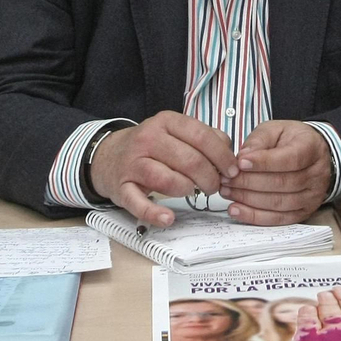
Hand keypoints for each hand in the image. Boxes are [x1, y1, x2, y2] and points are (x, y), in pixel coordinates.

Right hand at [89, 111, 237, 227]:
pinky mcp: (121, 188)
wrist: (107, 156)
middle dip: (209, 178)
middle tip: (214, 187)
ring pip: (168, 180)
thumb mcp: (176, 132)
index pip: (202, 136)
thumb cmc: (152, 146)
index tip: (232, 170)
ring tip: (194, 192)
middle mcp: (148, 138)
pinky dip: (155, 213)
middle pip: (189, 160)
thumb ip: (205, 138)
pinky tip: (168, 218)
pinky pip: (138, 203)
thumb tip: (229, 154)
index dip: (222, 156)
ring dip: (188, 190)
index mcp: (166, 121)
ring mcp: (133, 163)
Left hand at [223, 120, 334, 224]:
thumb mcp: (275, 129)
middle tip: (226, 179)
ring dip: (248, 200)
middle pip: (282, 183)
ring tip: (227, 191)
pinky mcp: (303, 212)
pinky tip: (236, 209)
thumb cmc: (290, 140)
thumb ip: (259, 140)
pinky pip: (278, 219)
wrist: (310, 153)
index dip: (264, 163)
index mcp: (311, 148)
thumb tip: (243, 157)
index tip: (240, 163)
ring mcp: (312, 196)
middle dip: (249, 183)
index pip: (290, 159)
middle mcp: (316, 174)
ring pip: (278, 203)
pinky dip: (254, 216)